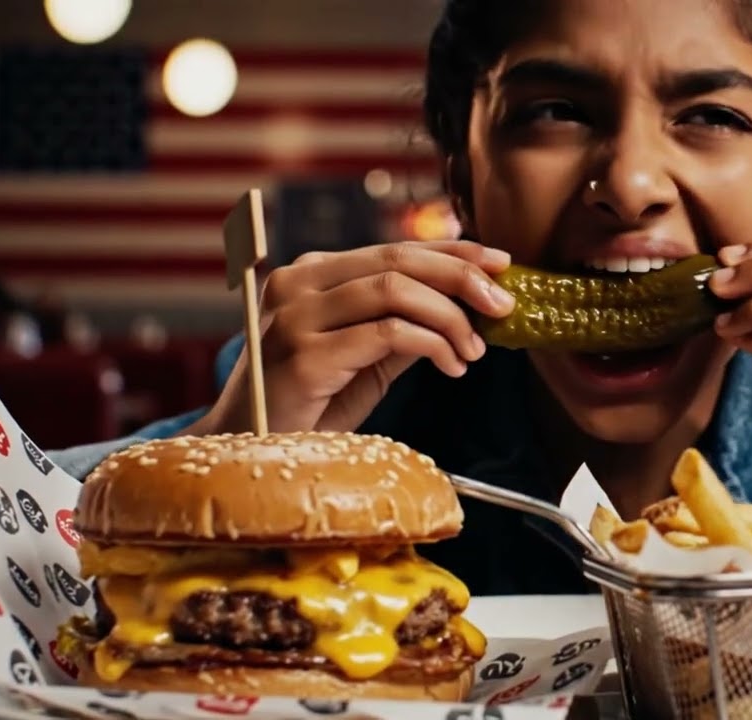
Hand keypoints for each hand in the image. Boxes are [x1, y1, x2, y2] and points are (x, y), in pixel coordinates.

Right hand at [203, 240, 514, 434]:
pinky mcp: (304, 355)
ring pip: (394, 290)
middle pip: (398, 261)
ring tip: (475, 350)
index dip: (454, 252)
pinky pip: (386, 333)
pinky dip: (432, 345)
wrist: (249, 451)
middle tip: (503, 304)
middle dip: (462, 277)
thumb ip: (406, 326)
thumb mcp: (367, 358)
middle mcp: (298, 283)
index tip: (500, 263)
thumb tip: (469, 307)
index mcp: (312, 274)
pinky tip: (452, 366)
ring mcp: (295, 316)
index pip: (396, 249)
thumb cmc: (309, 405)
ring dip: (450, 318)